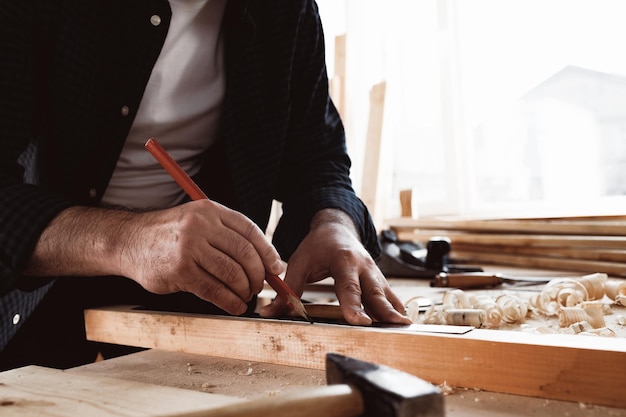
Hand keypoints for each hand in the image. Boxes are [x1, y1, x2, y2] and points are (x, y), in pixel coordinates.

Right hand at [122, 200, 283, 314]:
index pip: (249, 230)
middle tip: (258, 287)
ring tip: (245, 296)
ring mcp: (189, 248)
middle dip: (257, 275)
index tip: (275, 267)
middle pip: (244, 253)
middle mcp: (201, 226)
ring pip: (232, 274)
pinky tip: (234, 306)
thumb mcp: (197, 222)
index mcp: (210, 211)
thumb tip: (265, 260)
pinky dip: (230, 302)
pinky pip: (215, 291)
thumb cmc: (169, 236)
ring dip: (244, 290)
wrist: (129, 242)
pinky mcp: (180, 272)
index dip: (267, 251)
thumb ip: (226, 235)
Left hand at [259, 209, 410, 324]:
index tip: (358, 321)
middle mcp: (363, 266)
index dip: (353, 304)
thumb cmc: (317, 246)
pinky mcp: (379, 280)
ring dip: (395, 311)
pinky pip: (390, 295)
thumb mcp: (299, 262)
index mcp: (343, 260)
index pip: (349, 286)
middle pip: (374, 291)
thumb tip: (268, 312)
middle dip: (383, 310)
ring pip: (387, 294)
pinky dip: (397, 308)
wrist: (337, 228)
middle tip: (392, 326)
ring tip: (405, 328)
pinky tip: (404, 324)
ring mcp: (374, 273)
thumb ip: (287, 289)